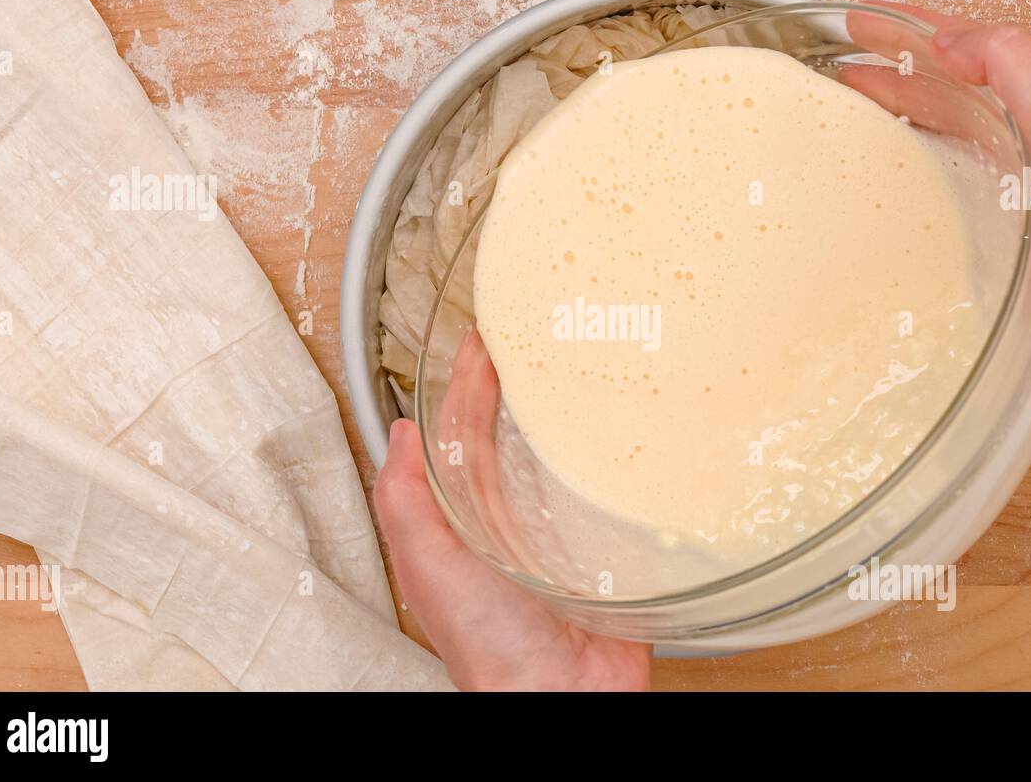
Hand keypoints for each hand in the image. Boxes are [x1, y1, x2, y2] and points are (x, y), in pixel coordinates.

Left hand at [373, 334, 651, 690]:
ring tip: (584, 365)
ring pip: (561, 457)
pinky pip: (611, 494)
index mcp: (463, 520)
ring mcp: (559, 532)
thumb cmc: (491, 648)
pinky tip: (632, 431)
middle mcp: (509, 520)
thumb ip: (404, 502)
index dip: (468, 383)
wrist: (563, 696)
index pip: (462, 432)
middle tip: (537, 333)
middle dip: (521, 385)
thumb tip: (398, 434)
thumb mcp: (428, 566)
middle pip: (514, 435)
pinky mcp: (607, 548)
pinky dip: (618, 462)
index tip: (483, 338)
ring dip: (570, 414)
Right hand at [854, 5, 1030, 559]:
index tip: (866, 24)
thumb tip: (954, 39)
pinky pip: (965, 197)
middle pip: (961, 97)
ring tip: (864, 120)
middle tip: (848, 71)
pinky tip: (905, 195)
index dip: (921, 34)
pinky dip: (929, 180)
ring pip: (961, 143)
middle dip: (903, 77)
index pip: (979, 52)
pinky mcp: (1022, 244)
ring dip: (912, 123)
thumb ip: (1014, 68)